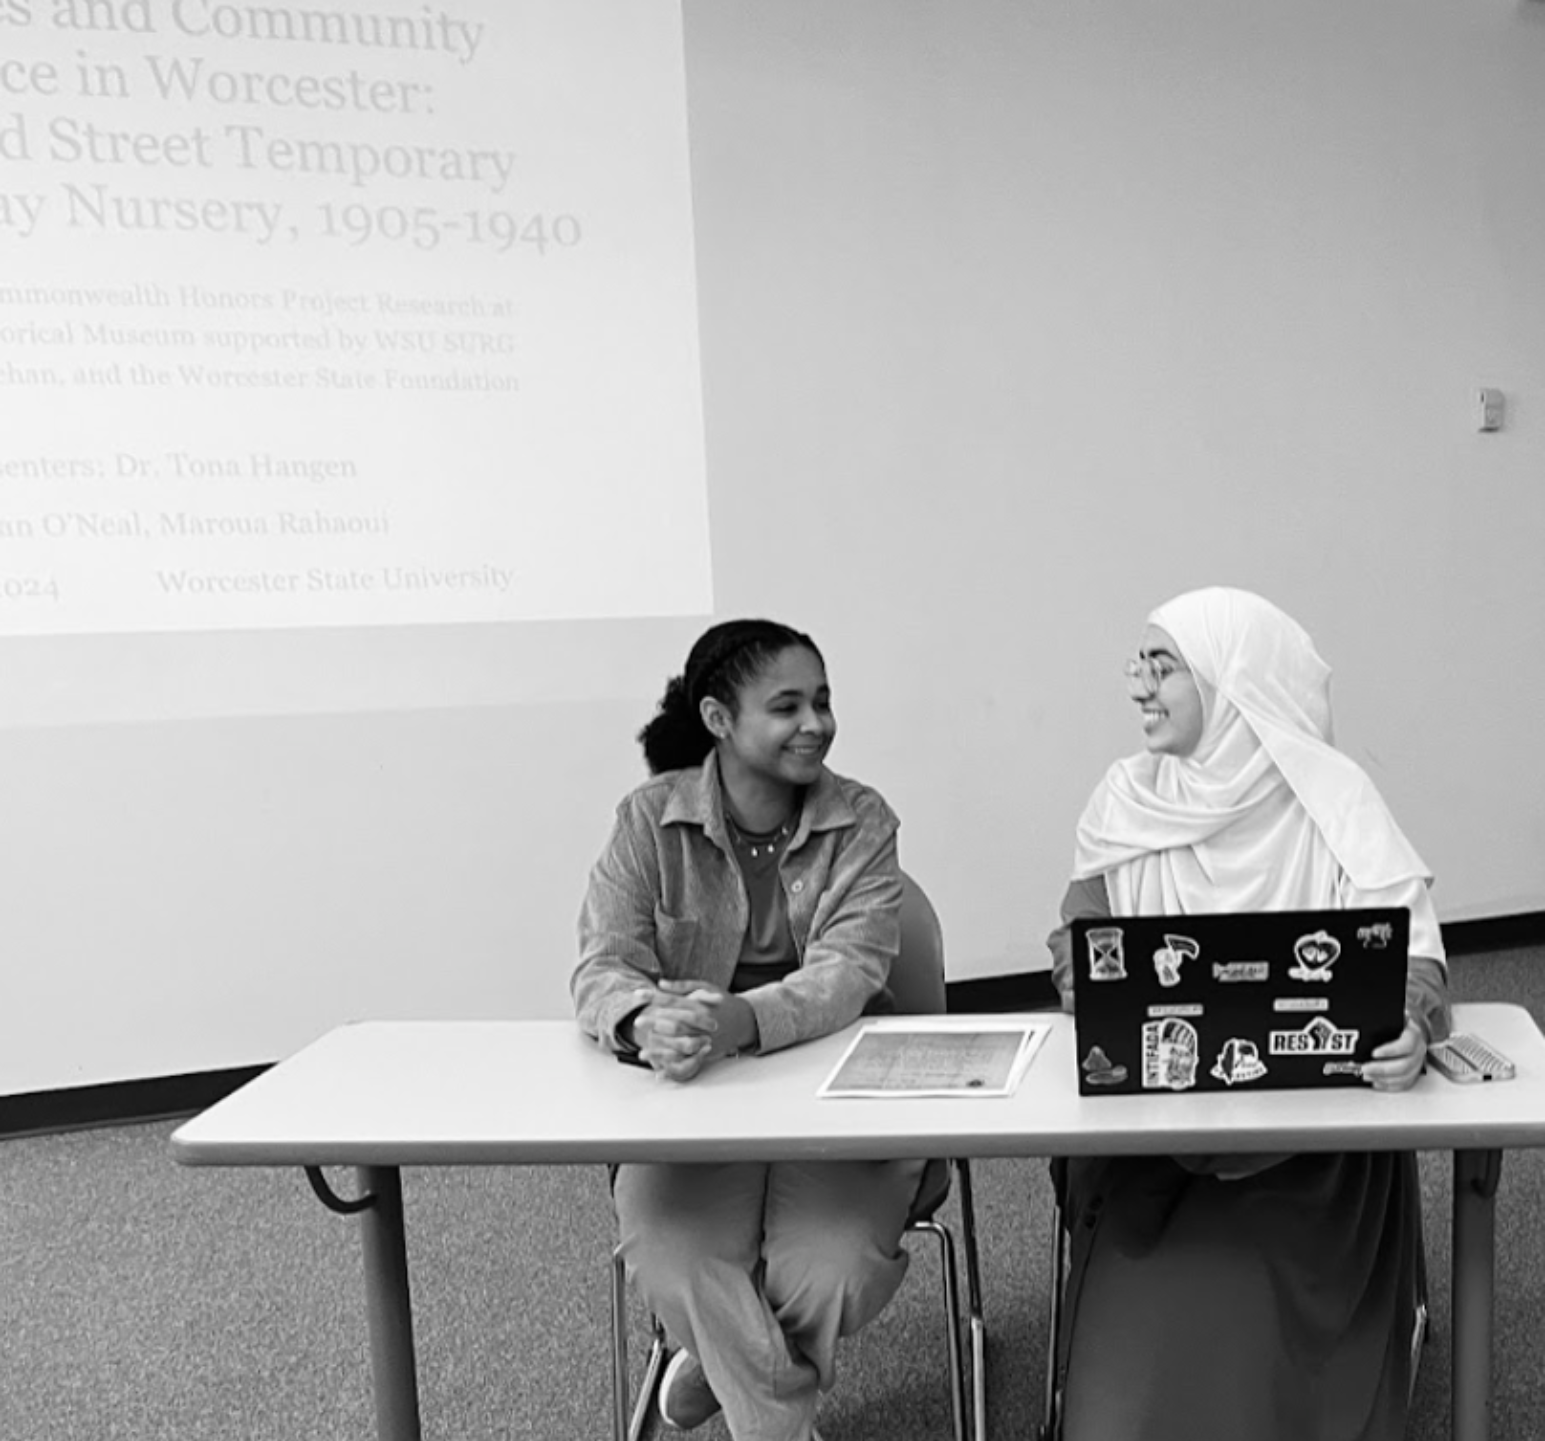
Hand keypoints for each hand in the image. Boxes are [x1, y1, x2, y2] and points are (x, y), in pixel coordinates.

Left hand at [625, 981, 754, 1082]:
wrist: (744, 1021)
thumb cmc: (722, 1002)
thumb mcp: (706, 988)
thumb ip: (683, 986)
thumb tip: (661, 983)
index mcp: (700, 1005)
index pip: (674, 1000)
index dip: (655, 997)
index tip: (637, 995)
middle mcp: (702, 1023)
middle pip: (676, 1023)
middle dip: (656, 1023)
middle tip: (637, 1022)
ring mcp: (705, 1039)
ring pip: (680, 1045)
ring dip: (661, 1051)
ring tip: (641, 1053)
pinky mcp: (706, 1052)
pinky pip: (688, 1062)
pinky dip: (673, 1068)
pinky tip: (657, 1072)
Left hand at [1361, 1018, 1426, 1091]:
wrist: (1410, 1029)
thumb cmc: (1399, 1023)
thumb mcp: (1393, 1016)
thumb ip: (1382, 1018)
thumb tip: (1362, 1018)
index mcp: (1414, 1035)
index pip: (1406, 1045)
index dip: (1390, 1051)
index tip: (1374, 1053)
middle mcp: (1418, 1051)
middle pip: (1404, 1065)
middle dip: (1382, 1069)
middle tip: (1365, 1068)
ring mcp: (1417, 1063)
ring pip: (1404, 1077)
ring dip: (1384, 1079)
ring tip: (1367, 1076)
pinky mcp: (1413, 1073)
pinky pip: (1404, 1084)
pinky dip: (1389, 1086)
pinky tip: (1377, 1083)